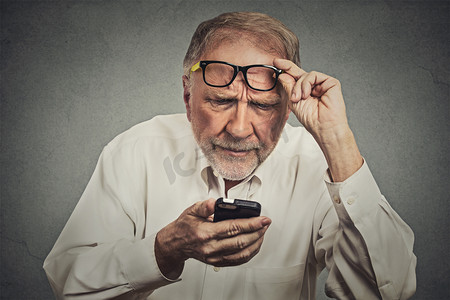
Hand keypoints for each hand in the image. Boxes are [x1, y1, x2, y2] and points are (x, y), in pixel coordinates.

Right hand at [155, 198, 270, 278]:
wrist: (175, 244)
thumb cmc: (185, 227)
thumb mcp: (191, 211)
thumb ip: (204, 206)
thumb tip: (213, 202)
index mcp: (206, 233)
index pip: (233, 228)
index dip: (251, 223)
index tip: (262, 219)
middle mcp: (211, 247)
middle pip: (241, 241)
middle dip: (257, 232)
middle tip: (266, 223)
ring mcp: (215, 257)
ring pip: (242, 253)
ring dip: (256, 243)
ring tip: (262, 232)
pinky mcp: (217, 262)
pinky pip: (238, 260)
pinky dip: (250, 253)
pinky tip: (254, 244)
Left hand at [274, 58, 362, 181]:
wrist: (323, 126)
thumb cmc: (311, 118)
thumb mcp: (294, 101)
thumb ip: (289, 87)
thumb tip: (282, 74)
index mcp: (305, 91)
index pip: (295, 76)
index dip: (286, 68)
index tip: (275, 62)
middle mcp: (314, 86)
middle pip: (300, 73)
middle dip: (289, 72)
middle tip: (280, 75)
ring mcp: (322, 84)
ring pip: (306, 75)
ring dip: (299, 86)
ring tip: (298, 98)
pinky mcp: (331, 83)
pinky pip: (314, 75)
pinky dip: (307, 84)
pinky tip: (307, 94)